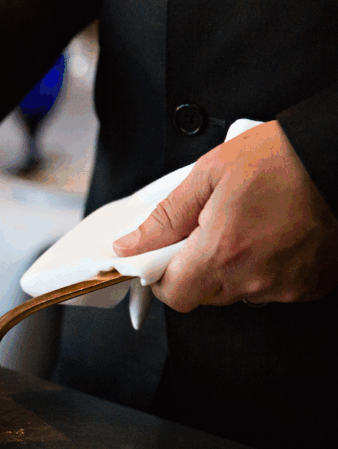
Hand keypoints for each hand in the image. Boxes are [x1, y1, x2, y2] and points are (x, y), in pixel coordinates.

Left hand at [112, 120, 337, 310]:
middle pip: (204, 294)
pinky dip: (269, 268)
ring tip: (249, 227)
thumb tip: (130, 246)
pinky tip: (276, 236)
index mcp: (222, 251)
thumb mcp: (209, 175)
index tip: (165, 258)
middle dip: (197, 267)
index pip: (174, 294)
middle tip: (210, 231)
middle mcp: (254, 277)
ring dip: (234, 268)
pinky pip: (275, 288)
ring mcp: (286, 285)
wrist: (337, 154)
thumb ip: (164, 218)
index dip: (163, 277)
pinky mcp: (310, 285)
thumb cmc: (283, 157)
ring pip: (239, 292)